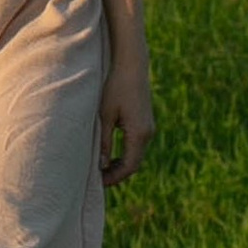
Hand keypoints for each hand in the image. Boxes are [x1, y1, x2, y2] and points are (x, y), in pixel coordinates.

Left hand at [98, 66, 153, 188]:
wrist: (131, 66)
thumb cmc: (115, 87)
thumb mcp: (105, 116)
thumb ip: (104, 141)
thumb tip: (102, 165)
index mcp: (138, 133)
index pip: (129, 166)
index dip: (114, 177)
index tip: (98, 182)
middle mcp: (147, 133)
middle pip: (135, 164)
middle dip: (117, 173)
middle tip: (98, 180)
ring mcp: (149, 128)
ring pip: (136, 155)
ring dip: (121, 164)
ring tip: (102, 170)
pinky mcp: (145, 122)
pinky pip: (137, 145)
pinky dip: (125, 154)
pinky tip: (111, 156)